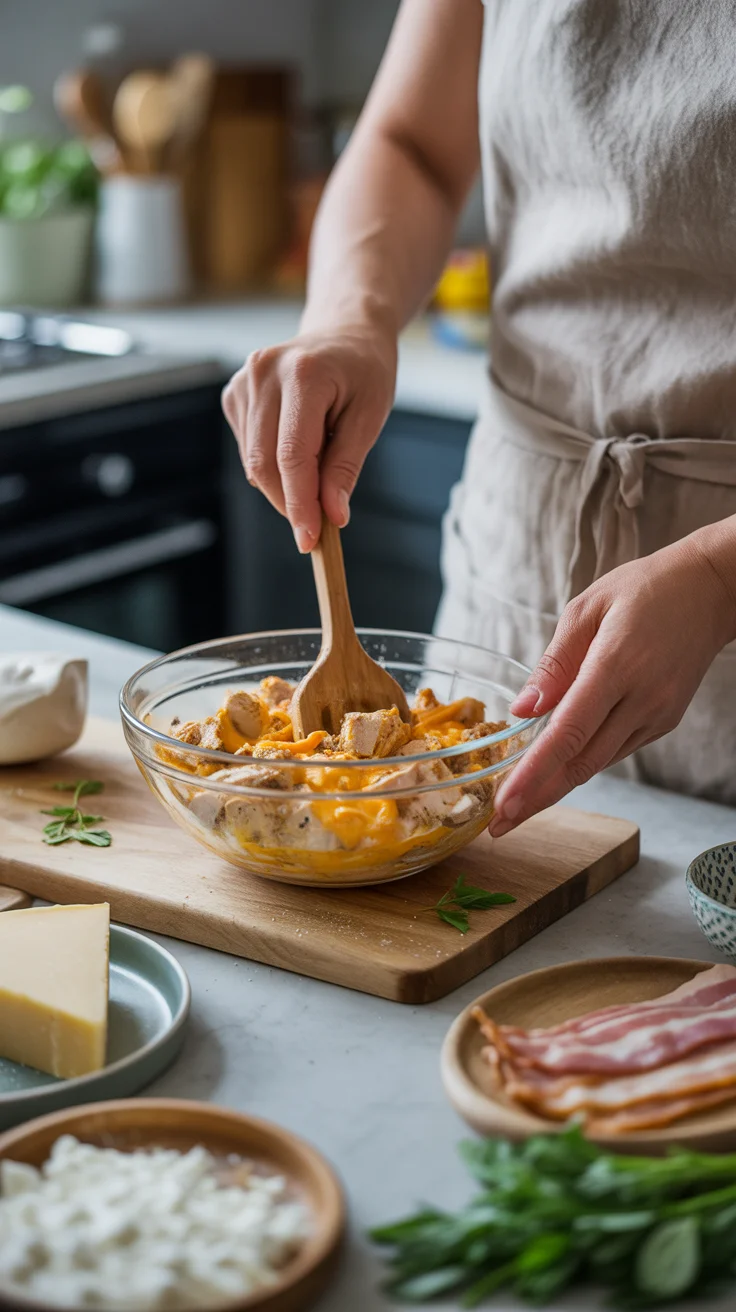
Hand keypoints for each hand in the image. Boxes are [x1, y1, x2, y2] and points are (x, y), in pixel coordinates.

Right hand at [222, 325, 396, 552]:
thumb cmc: (364, 371)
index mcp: (302, 375)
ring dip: (283, 484)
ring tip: (319, 463)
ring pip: (253, 462)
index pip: (291, 454)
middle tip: (317, 525)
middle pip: (264, 462)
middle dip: (289, 502)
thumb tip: (331, 515)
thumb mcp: (370, 416)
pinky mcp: (233, 394)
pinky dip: (273, 465)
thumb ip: (346, 467)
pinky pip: (248, 450)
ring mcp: (242, 382)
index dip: (299, 503)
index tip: (310, 539)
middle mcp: (262, 373)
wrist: (344, 332)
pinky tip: (299, 446)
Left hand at [489, 530, 735, 836]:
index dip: (534, 774)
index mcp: (616, 666)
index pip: (568, 733)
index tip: (504, 803)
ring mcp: (657, 715)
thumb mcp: (587, 609)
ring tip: (515, 808)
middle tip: (497, 825)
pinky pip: (614, 749)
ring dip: (555, 789)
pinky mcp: (663, 722)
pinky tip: (552, 774)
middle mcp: (642, 700)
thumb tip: (521, 710)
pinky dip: (581, 764)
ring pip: (597, 763)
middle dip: (536, 798)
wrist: (711, 591)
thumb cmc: (644, 590)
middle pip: (581, 764)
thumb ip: (553, 664)